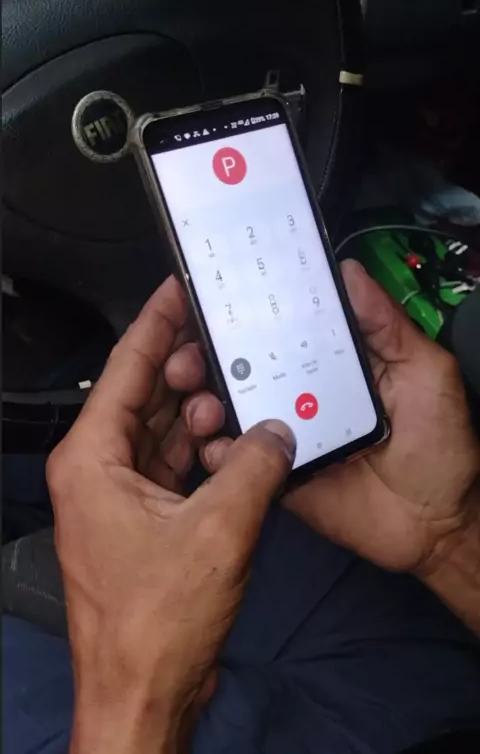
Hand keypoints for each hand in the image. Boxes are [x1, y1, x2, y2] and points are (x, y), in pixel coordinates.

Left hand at [47, 276, 294, 753]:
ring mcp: (118, 496)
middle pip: (144, 395)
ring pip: (161, 430)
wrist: (144, 694)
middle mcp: (97, 470)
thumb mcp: (219, 530)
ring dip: (200, 412)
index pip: (126, 369)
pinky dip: (204, 451)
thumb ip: (255, 467)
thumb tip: (277, 431)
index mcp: (92, 458)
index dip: (155, 323)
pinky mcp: (143, 521)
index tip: (179, 289)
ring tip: (238, 391)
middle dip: (186, 368)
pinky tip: (236, 439)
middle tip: (226, 342)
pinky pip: (173, 465)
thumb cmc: (156, 622)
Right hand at [203, 261, 479, 575]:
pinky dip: (220, 451)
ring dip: (206, 400)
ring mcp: (287, 432)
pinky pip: (241, 459)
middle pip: (246, 366)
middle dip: (208, 355)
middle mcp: (303, 390)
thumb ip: (386, 325)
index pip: (284, 328)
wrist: (436, 525)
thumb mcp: (424, 371)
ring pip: (234, 409)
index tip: (213, 295)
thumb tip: (348, 271)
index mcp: (333, 361)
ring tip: (200, 402)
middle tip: (186, 356)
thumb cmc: (439, 442)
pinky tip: (216, 444)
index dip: (249, 312)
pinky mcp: (278, 472)